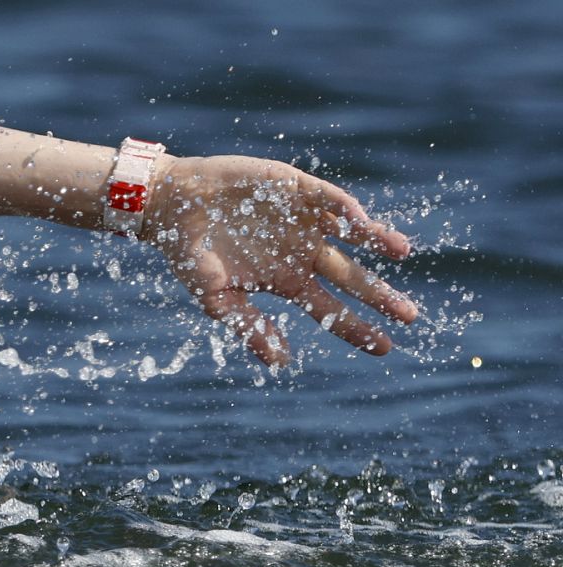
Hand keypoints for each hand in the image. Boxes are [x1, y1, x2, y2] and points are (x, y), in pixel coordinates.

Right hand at [143, 155, 415, 366]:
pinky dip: (346, 210)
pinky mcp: (295, 189)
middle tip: (410, 316)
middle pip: (350, 277)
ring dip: (377, 242)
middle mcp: (301, 253)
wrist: (172, 206)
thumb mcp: (217, 299)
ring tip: (402, 252)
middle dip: (379, 296)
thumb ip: (249, 327)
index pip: (330, 310)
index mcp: (285, 281)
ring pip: (350, 234)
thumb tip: (279, 363)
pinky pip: (329, 199)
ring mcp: (301, 221)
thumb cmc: (190, 256)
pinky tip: (361, 222)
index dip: (356, 328)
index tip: (385, 347)